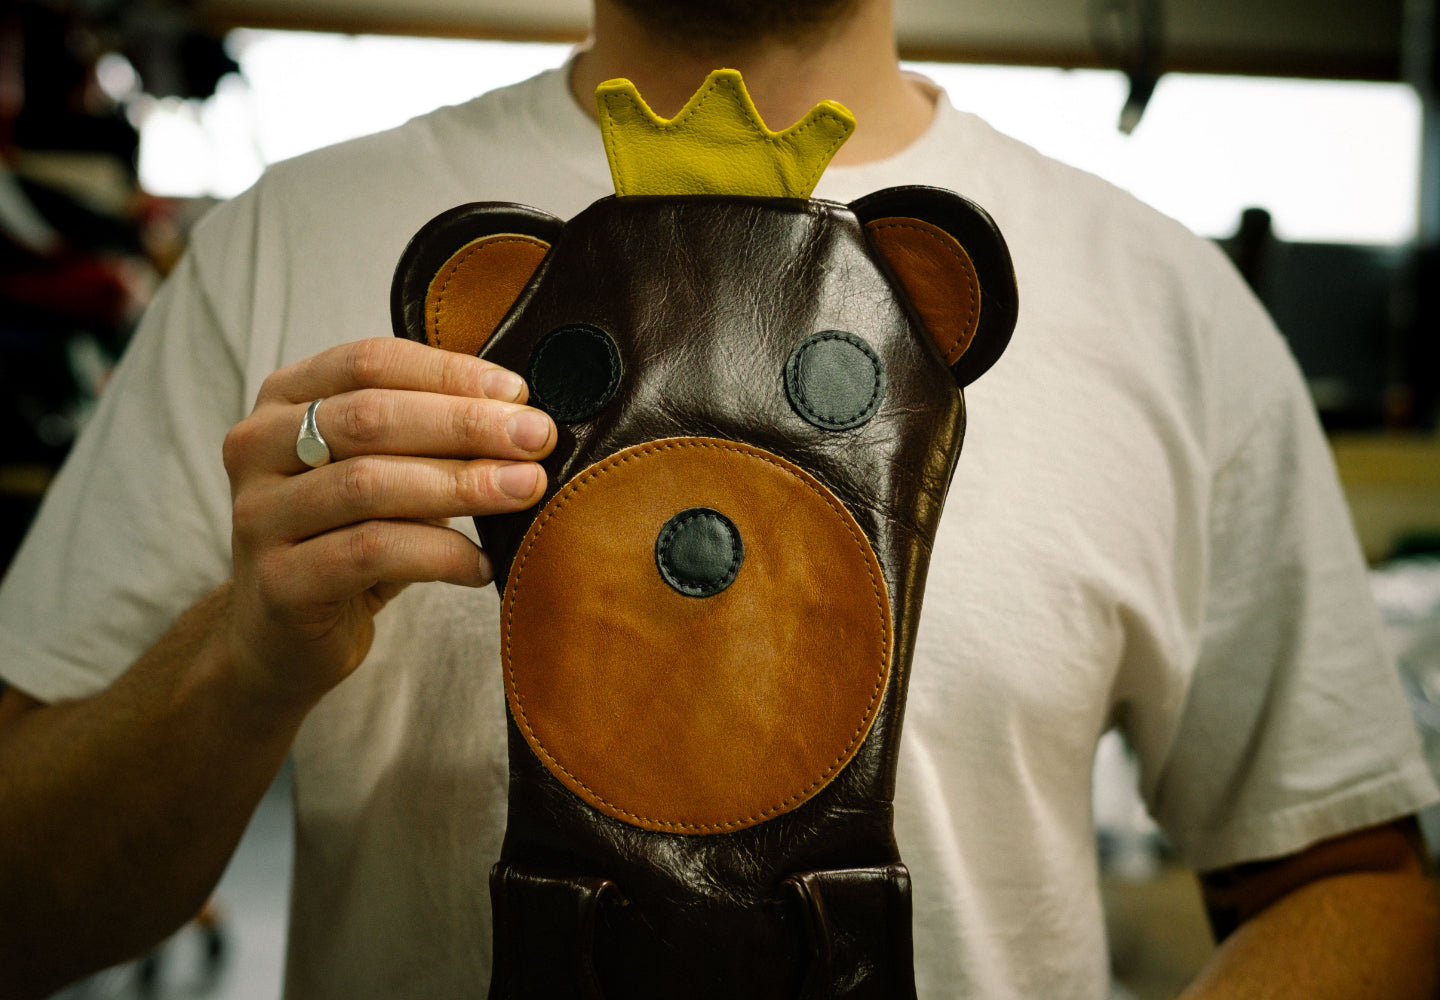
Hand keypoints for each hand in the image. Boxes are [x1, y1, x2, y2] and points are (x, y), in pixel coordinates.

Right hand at [221, 338, 554, 707]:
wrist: (282, 636)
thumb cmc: (347, 538)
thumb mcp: (382, 471)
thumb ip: (429, 437)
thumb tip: (523, 420)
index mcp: (284, 400)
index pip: (369, 362)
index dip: (449, 372)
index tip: (518, 392)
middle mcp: (257, 447)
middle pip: (370, 418)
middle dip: (466, 424)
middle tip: (536, 438)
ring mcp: (258, 515)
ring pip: (369, 484)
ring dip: (461, 484)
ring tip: (524, 491)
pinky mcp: (279, 582)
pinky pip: (371, 554)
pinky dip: (440, 554)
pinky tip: (483, 565)